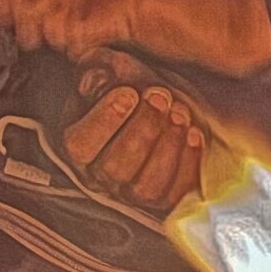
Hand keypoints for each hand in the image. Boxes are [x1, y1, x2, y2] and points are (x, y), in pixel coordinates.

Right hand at [60, 58, 210, 218]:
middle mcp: (99, 177)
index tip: (128, 93)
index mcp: (77, 146)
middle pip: (116, 168)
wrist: (157, 104)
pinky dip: (188, 164)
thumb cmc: (127, 87)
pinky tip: (194, 133)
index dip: (105, 121)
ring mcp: (130, 194)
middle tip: (160, 97)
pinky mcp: (162, 201)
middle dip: (143, 129)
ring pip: (146, 187)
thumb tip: (94, 81)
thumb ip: (95, 70)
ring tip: (180, 113)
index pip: (81, 145)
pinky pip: (175, 194)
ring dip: (167, 147)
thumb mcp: (106, 70)